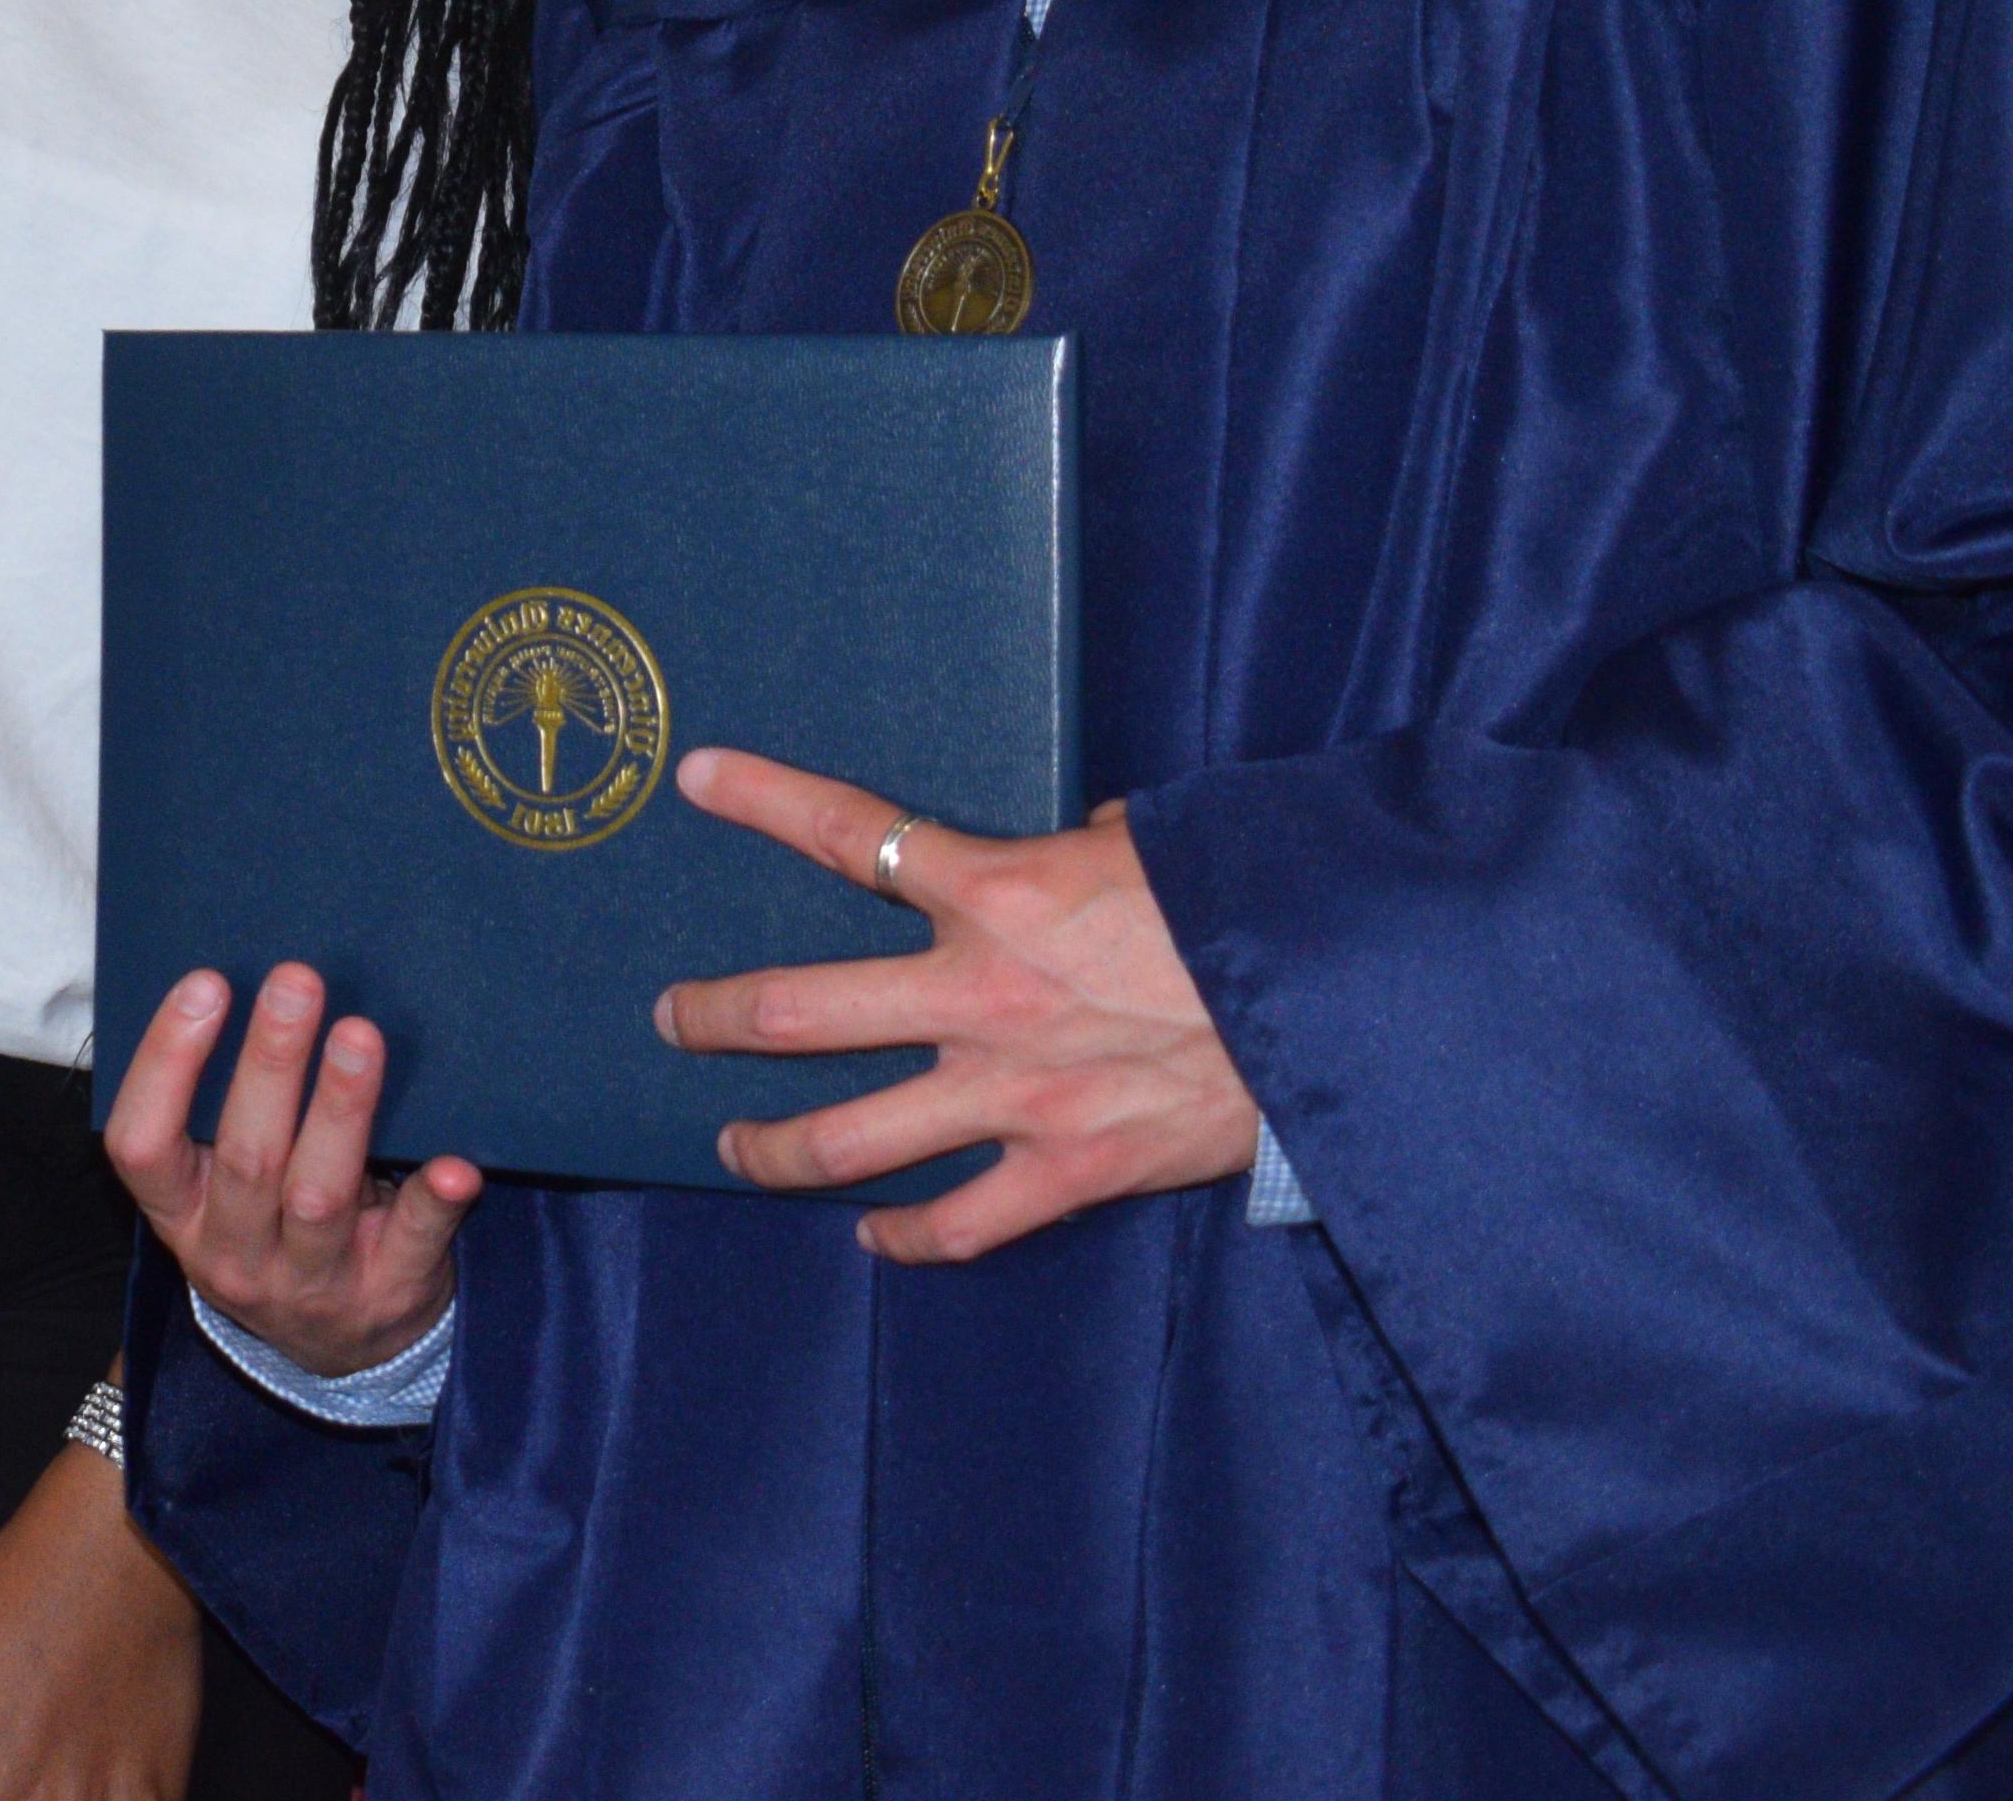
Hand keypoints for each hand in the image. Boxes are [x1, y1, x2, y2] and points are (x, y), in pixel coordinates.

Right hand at [101, 961, 476, 1384]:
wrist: (338, 1351)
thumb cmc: (273, 1229)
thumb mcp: (220, 1190)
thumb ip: (224, 1112)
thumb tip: (263, 989)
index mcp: (181, 1215)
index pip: (142, 1144)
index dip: (164, 1064)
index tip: (205, 984)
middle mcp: (236, 1254)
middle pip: (245, 1159)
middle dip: (270, 1064)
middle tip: (295, 983)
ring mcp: (312, 1282)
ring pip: (320, 1196)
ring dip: (342, 1110)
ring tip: (360, 1036)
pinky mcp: (387, 1294)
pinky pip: (411, 1244)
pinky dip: (432, 1201)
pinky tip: (454, 1165)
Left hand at [652, 751, 1256, 1261]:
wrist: (1338, 1006)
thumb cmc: (1247, 904)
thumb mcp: (1150, 842)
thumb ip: (1073, 852)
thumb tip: (1061, 854)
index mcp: (1001, 891)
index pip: (854, 833)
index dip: (765, 798)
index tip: (698, 776)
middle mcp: (981, 995)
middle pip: (800, 1011)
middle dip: (717, 1015)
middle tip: (674, 1016)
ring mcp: (1014, 1096)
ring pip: (848, 1139)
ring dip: (773, 1147)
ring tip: (733, 1145)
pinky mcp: (1065, 1174)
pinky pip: (956, 1224)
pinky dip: (906, 1235)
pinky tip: (875, 1234)